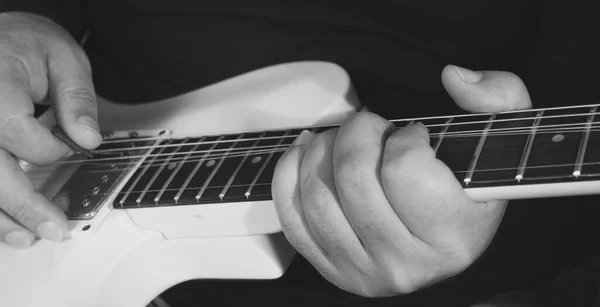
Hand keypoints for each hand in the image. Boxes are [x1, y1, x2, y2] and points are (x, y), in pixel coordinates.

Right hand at [0, 12, 100, 247]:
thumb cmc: (25, 44)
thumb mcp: (63, 56)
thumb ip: (76, 97)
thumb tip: (88, 139)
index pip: (16, 130)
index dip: (48, 148)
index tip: (70, 147)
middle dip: (20, 204)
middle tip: (52, 229)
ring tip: (25, 237)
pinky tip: (6, 223)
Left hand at [272, 65, 531, 296]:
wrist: (440, 236)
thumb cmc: (461, 190)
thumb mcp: (497, 140)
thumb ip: (498, 98)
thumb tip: (455, 78)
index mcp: (452, 237)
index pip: (404, 169)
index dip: (404, 138)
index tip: (412, 137)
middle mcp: (405, 265)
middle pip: (354, 178)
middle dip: (357, 131)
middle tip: (370, 126)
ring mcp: (361, 270)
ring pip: (318, 195)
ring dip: (322, 149)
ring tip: (342, 140)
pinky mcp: (328, 267)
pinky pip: (291, 216)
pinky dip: (291, 173)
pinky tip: (309, 154)